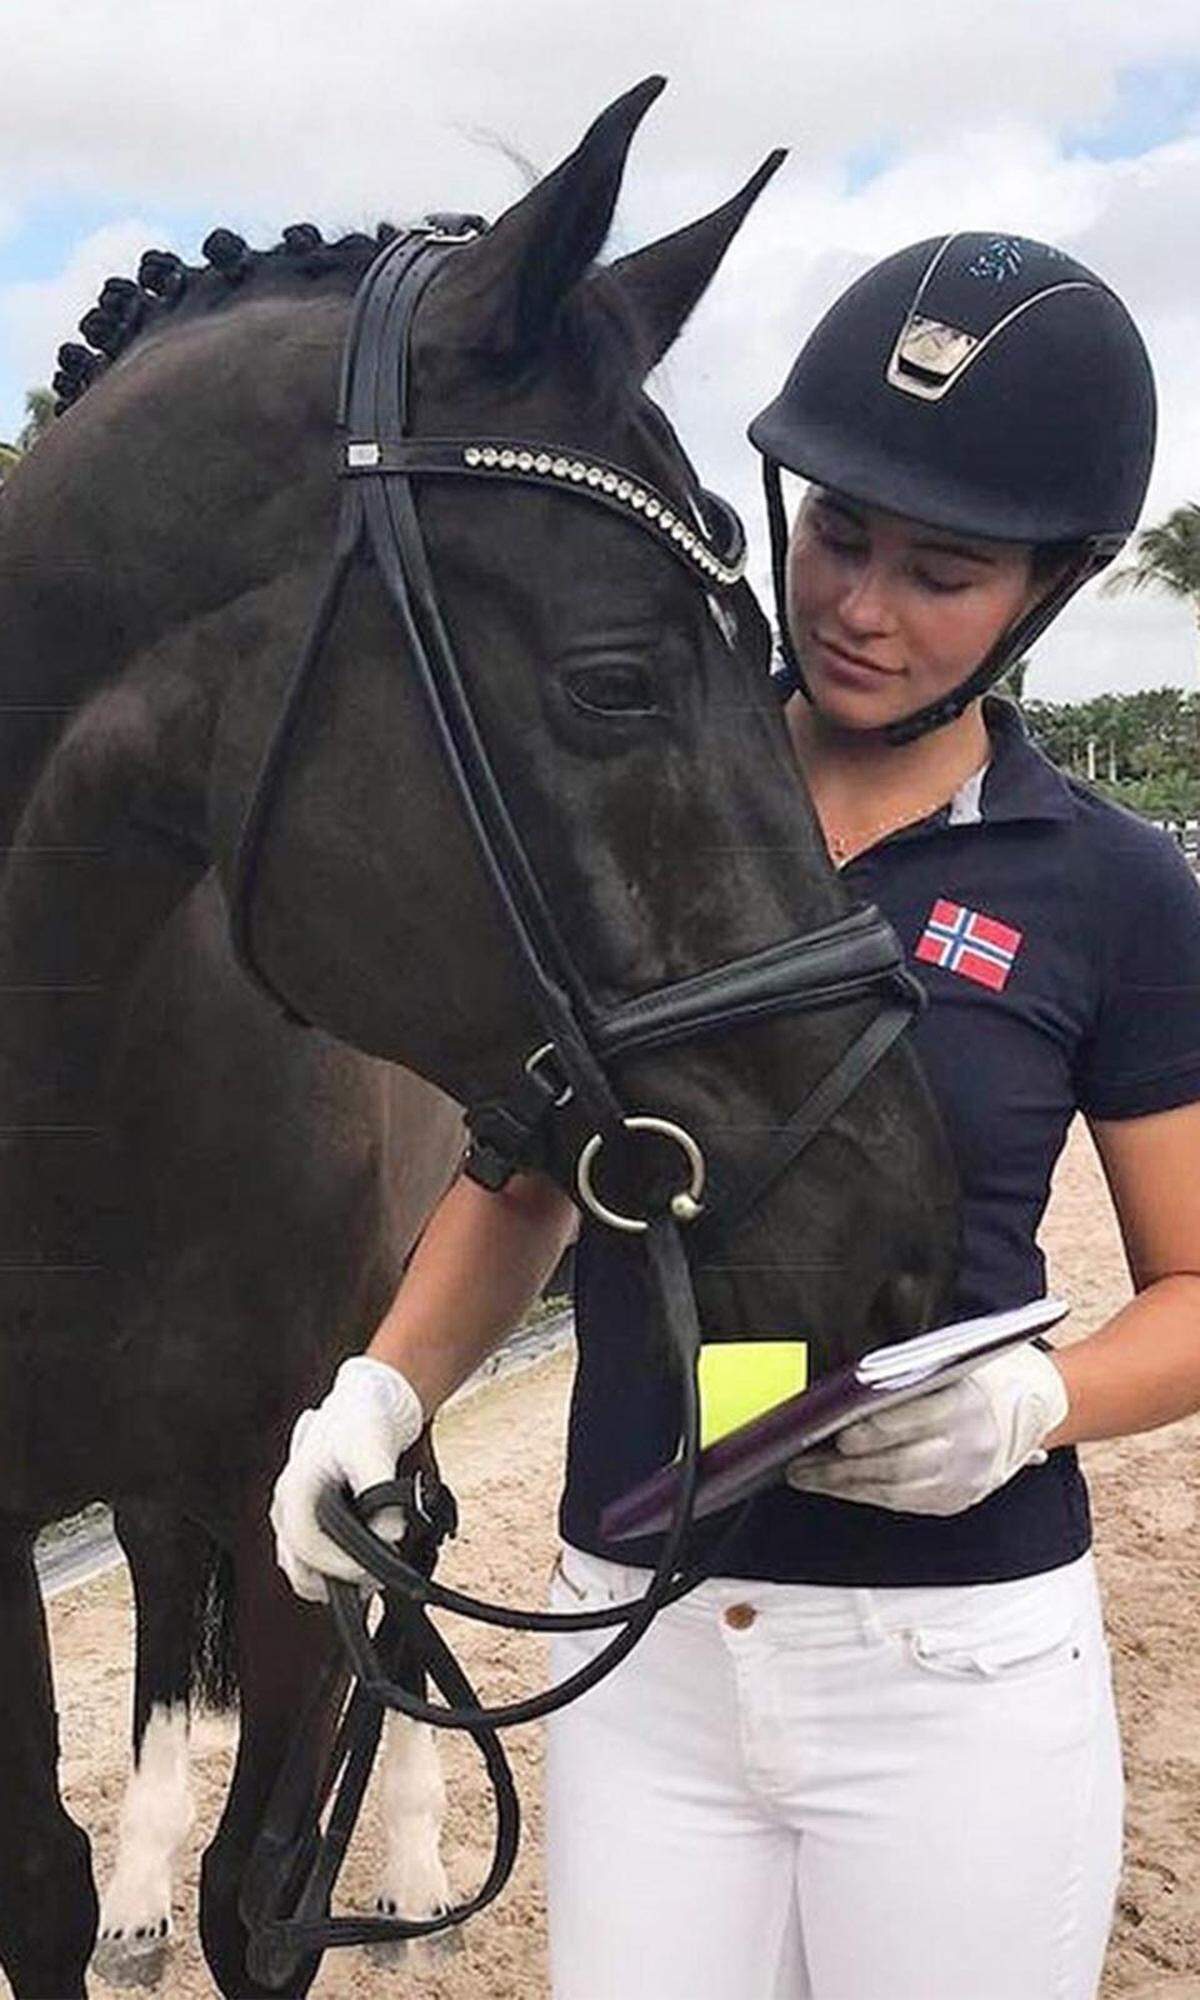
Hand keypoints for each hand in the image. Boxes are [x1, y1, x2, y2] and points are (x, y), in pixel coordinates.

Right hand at [270, 1355, 424, 1600]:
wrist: (361, 1403)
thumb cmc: (362, 1420)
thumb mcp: (374, 1449)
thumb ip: (382, 1492)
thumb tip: (390, 1534)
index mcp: (293, 1490)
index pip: (306, 1548)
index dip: (340, 1568)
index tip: (373, 1573)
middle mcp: (285, 1507)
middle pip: (298, 1570)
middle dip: (335, 1582)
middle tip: (374, 1579)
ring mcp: (293, 1517)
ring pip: (302, 1570)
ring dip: (334, 1579)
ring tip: (372, 1572)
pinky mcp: (306, 1521)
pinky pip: (312, 1560)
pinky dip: (334, 1569)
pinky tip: (363, 1562)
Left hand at [784, 1343, 1068, 1516]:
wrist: (1032, 1405)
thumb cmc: (977, 1375)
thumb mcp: (953, 1362)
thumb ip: (910, 1373)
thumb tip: (851, 1385)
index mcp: (967, 1404)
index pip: (916, 1420)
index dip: (876, 1429)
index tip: (838, 1430)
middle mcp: (969, 1445)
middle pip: (899, 1462)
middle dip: (845, 1466)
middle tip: (803, 1461)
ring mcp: (964, 1478)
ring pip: (895, 1488)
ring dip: (845, 1484)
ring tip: (806, 1475)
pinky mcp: (956, 1499)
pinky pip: (903, 1502)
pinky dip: (865, 1495)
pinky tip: (837, 1486)